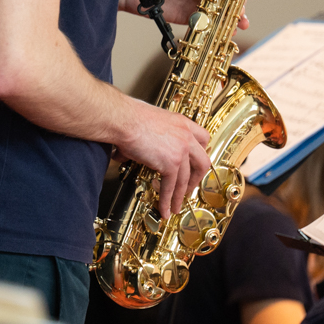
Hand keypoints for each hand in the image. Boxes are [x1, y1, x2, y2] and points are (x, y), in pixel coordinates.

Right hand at [115, 100, 211, 218]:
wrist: (120, 118)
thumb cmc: (125, 116)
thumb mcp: (147, 121)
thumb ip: (148, 136)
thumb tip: (130, 151)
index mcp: (181, 123)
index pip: (202, 139)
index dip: (200, 153)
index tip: (195, 163)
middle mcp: (185, 136)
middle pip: (202, 162)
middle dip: (196, 178)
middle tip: (188, 188)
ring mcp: (180, 150)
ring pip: (185, 179)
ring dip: (180, 195)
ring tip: (174, 206)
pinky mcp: (170, 164)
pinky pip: (170, 186)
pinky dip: (166, 199)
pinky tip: (164, 208)